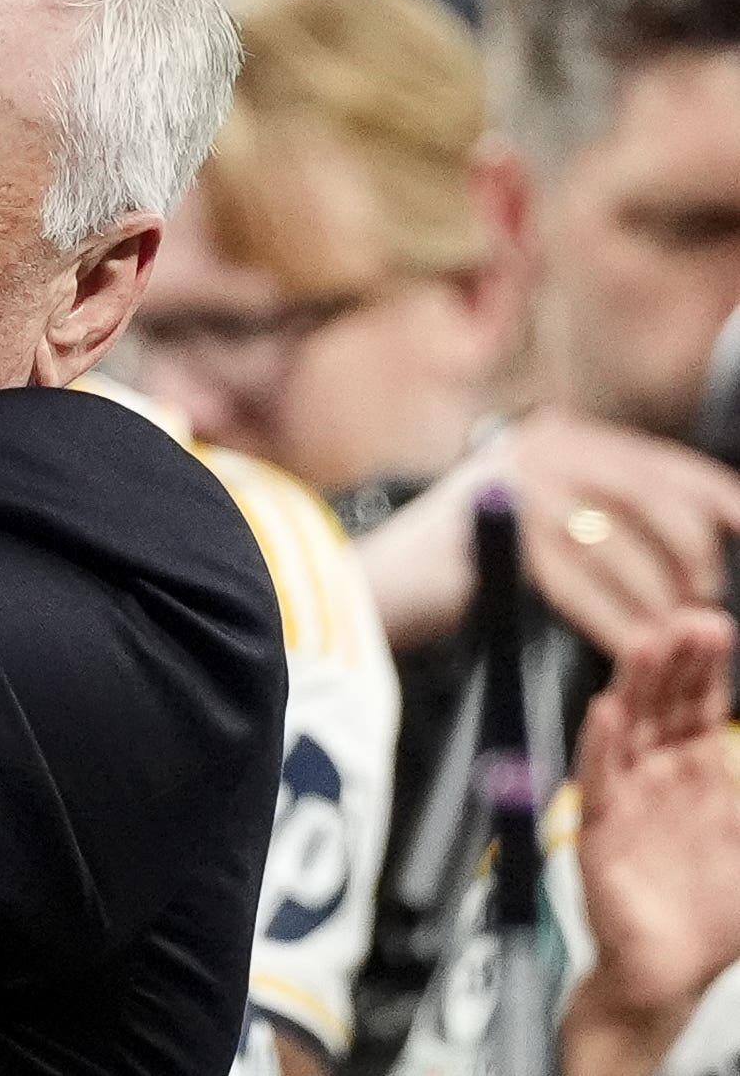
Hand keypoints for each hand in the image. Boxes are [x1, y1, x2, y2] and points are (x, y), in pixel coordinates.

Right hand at [363, 410, 739, 655]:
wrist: (382, 583)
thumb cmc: (470, 563)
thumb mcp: (543, 515)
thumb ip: (605, 509)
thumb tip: (701, 536)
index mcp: (562, 437)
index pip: (664, 465)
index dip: (717, 499)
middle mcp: (543, 448)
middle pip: (654, 502)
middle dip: (693, 564)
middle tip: (703, 611)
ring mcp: (519, 485)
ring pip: (622, 549)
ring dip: (656, 605)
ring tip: (668, 642)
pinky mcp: (500, 534)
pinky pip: (581, 587)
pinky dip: (614, 625)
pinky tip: (632, 651)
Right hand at [561, 609, 739, 1074]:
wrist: (672, 970)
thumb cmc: (715, 910)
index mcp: (701, 771)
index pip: (701, 703)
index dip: (706, 665)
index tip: (713, 624)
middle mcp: (661, 774)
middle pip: (663, 703)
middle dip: (674, 660)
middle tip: (685, 618)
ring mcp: (629, 797)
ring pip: (628, 727)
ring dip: (635, 685)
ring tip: (644, 644)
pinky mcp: (601, 829)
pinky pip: (600, 780)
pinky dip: (601, 745)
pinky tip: (606, 712)